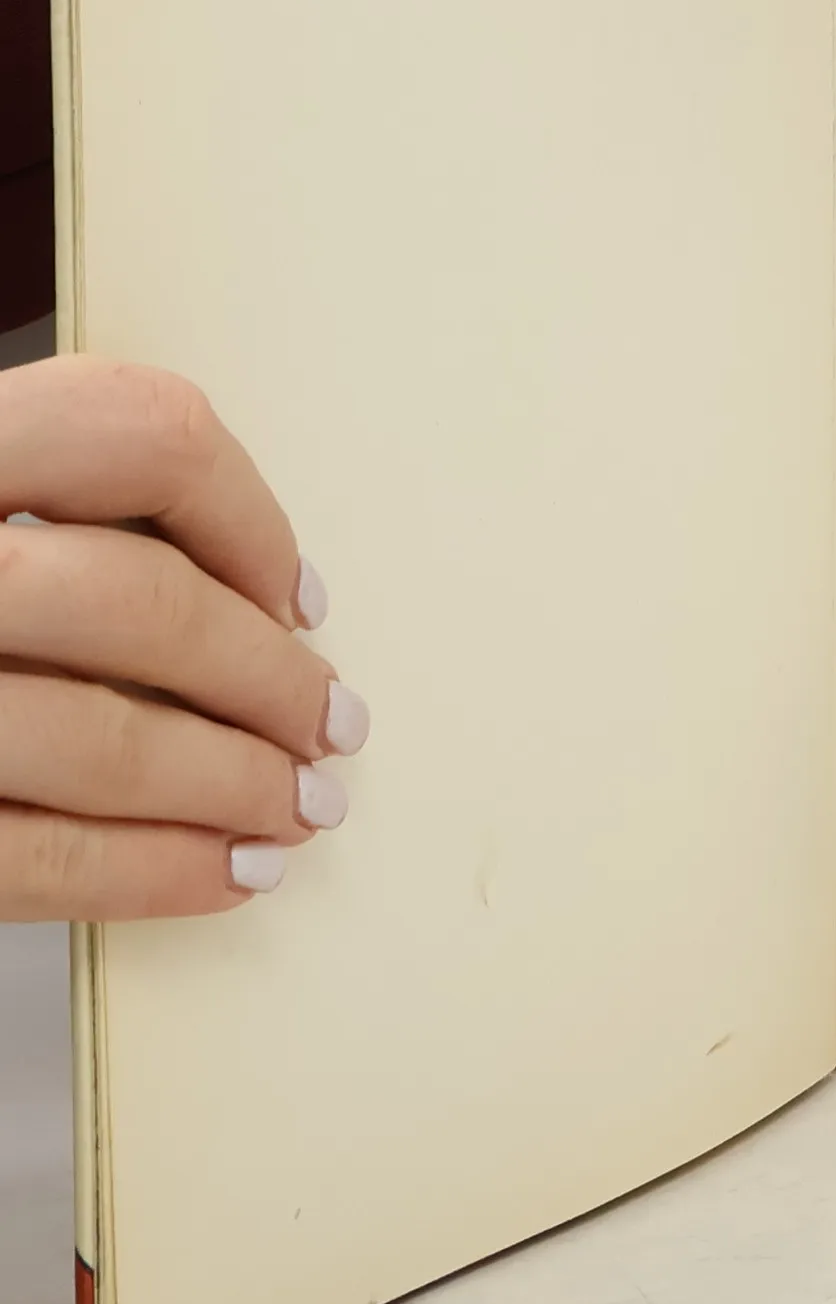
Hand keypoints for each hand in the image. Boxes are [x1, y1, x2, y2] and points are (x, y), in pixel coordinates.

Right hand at [0, 357, 368, 921]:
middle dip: (268, 677)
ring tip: (302, 806)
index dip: (242, 513)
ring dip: (236, 783)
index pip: (130, 429)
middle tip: (335, 723)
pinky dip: (156, 873)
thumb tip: (259, 602)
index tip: (296, 593)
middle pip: (138, 600)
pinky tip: (228, 874)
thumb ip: (53, 516)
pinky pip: (33, 856)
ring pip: (102, 737)